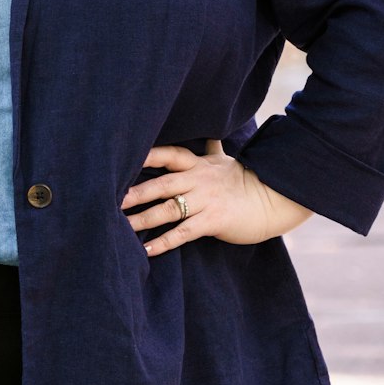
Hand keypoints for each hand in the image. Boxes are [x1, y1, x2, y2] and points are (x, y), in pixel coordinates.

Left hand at [120, 140, 312, 256]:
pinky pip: (183, 233)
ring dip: (143, 219)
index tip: (123, 157)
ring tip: (121, 227)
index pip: (168, 155)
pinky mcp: (213, 222)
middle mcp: (198, 180)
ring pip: (168, 210)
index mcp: (198, 165)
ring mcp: (205, 201)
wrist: (273, 199)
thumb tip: (211, 134)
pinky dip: (164, 242)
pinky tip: (147, 250)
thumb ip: (212, 149)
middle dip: (135, 192)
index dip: (146, 156)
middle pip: (161, 184)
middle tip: (110, 199)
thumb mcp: (226, 161)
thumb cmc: (244, 180)